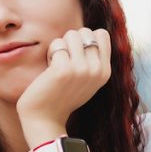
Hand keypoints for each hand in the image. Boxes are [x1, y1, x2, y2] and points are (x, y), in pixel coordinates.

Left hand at [17, 28, 111, 143]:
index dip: (85, 39)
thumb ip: (93, 60)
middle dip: (71, 41)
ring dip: (59, 46)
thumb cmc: (61, 97)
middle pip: (85, 31)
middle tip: (64, 60)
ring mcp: (82, 69)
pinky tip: (48, 69)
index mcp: (105, 72)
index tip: (76, 55)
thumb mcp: (86, 79)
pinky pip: (57, 44)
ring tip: (56, 64)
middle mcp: (97, 70)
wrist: (45, 119)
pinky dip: (50, 53)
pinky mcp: (64, 69)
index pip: (102, 34)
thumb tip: (93, 33)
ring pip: (71, 35)